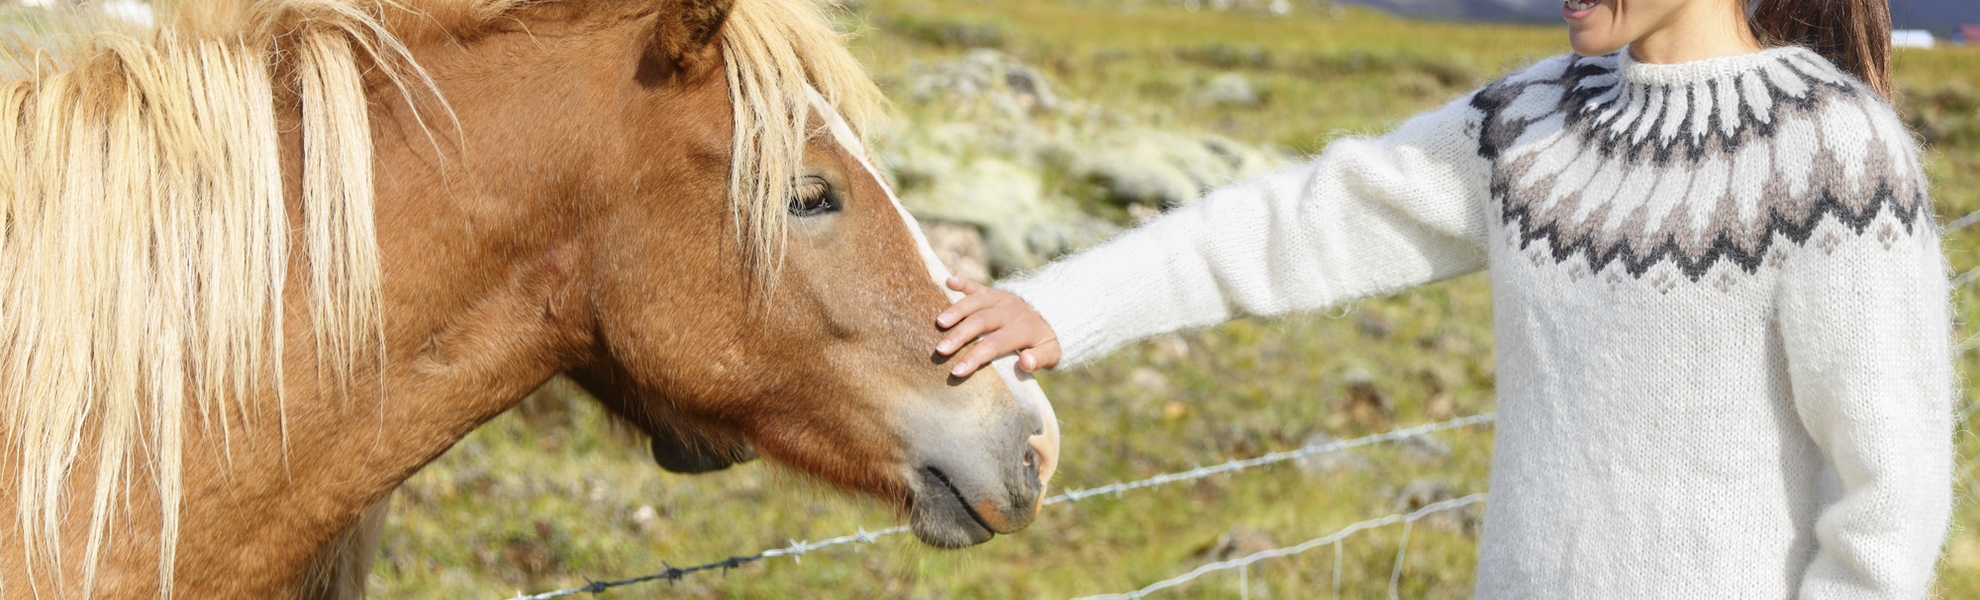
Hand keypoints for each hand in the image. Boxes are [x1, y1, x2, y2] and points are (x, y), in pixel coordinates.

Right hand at [934, 276, 1060, 376]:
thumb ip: (1040, 358)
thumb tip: (1025, 362)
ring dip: (956, 310)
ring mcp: (1000, 298)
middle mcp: (1009, 310)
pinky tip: (948, 280)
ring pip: (976, 301)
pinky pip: (977, 285)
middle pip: (981, 322)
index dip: (975, 357)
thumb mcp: (1053, 352)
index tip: (957, 371)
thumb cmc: (1047, 338)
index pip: (995, 344)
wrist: (1057, 309)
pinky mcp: (993, 291)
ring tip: (938, 323)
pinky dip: (963, 282)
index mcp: (1023, 328)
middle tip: (940, 350)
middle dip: (959, 336)